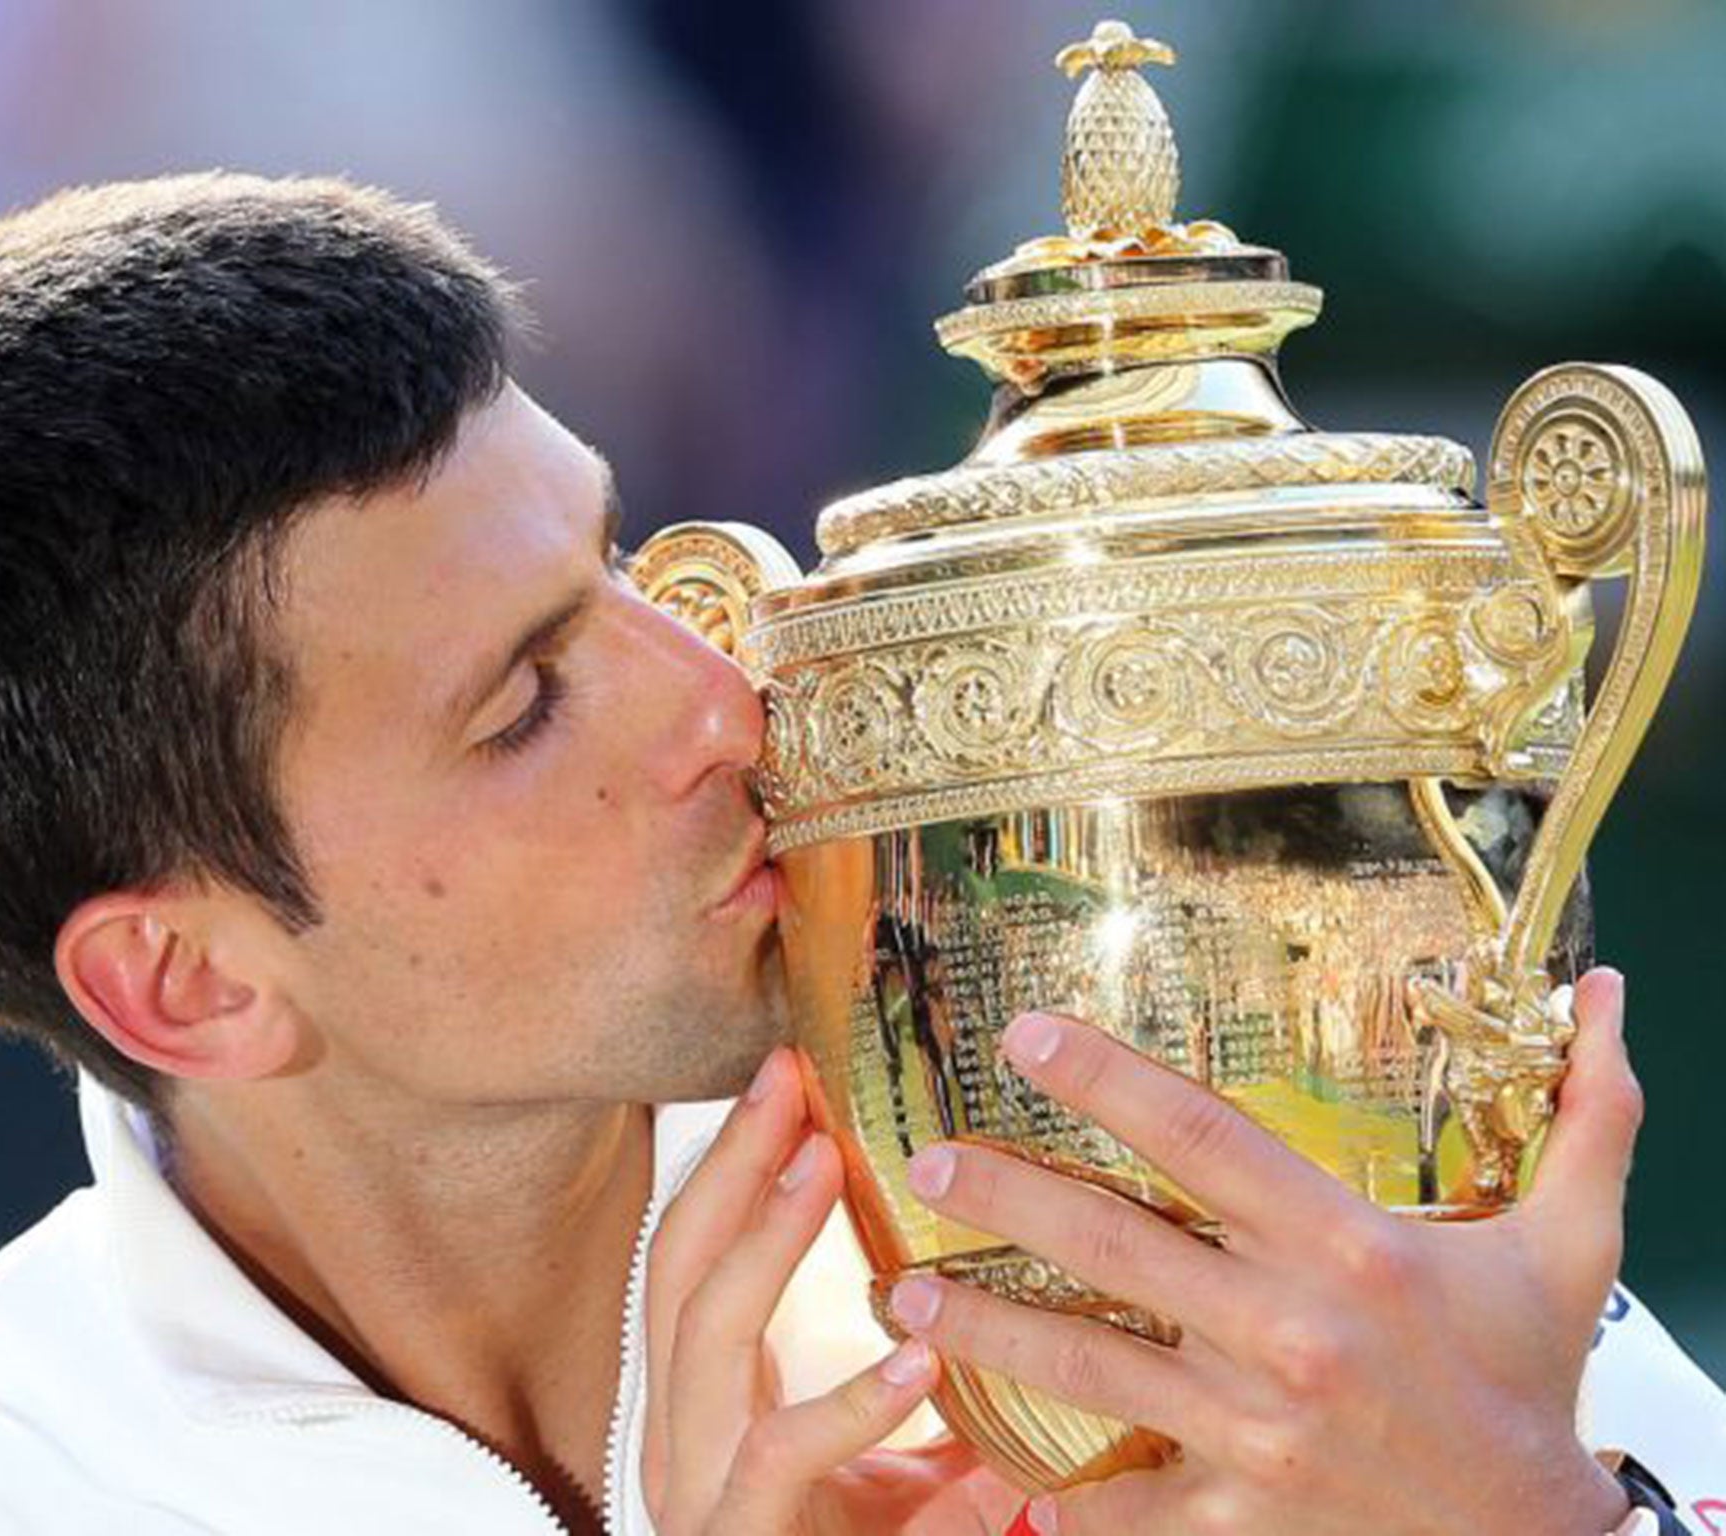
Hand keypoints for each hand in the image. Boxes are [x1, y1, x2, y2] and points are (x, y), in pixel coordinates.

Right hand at [642, 1047, 1025, 1534]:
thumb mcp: (901, 1469)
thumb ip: (928, 1387)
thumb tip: (1017, 1286)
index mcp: (702, 1400)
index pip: (691, 1249)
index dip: (732, 1159)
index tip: (787, 1072)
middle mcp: (678, 1433)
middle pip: (678, 1267)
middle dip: (731, 1165)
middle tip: (789, 1078)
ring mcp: (698, 1492)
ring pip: (705, 1336)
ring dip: (767, 1241)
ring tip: (826, 1163)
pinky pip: (779, 1461)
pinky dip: (849, 1402)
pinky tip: (919, 1357)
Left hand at [888, 966, 1639, 1534]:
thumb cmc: (1528, 1385)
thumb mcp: (1572, 1247)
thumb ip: (1588, 1116)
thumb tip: (1607, 991)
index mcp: (1351, 1253)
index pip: (1204, 1138)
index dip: (1105, 1079)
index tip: (1022, 1034)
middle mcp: (1289, 1334)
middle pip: (1114, 1243)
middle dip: (1006, 1196)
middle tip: (929, 1162)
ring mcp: (1255, 1431)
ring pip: (1089, 1365)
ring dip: (985, 1329)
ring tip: (904, 1299)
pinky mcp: (1240, 1516)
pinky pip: (1125, 1505)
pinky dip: (1059, 1498)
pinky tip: (993, 1470)